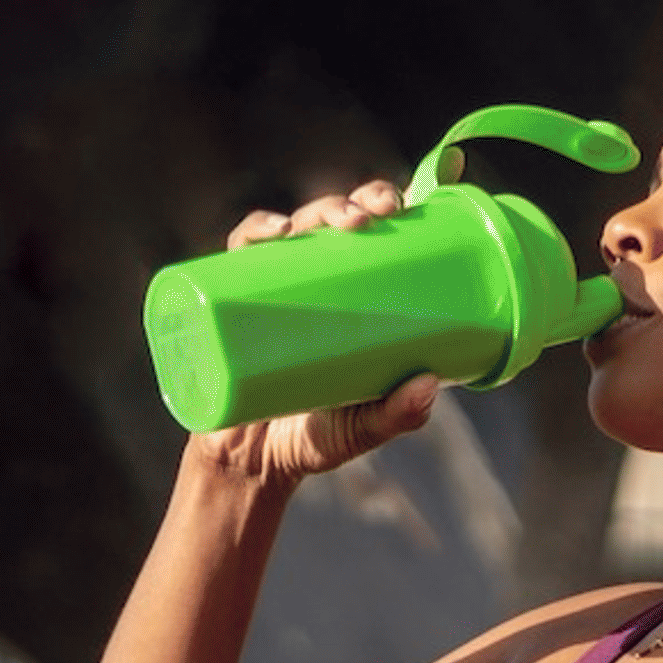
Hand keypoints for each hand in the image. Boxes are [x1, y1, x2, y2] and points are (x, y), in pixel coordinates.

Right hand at [197, 182, 440, 482]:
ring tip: (343, 224)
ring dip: (320, 210)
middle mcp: (314, 281)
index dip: (390, 202)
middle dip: (361, 201)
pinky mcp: (232, 298)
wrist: (249, 463)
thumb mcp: (362, 429)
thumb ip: (396, 415)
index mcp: (353, 298)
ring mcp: (272, 286)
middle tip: (381, 215)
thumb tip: (430, 384)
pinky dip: (255, 233)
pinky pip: (240, 252)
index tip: (412, 199)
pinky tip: (275, 234)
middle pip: (340, 220)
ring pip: (297, 225)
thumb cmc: (313, 437)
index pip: (376, 235)